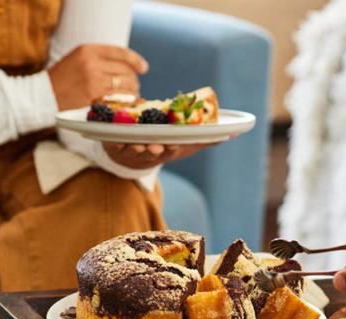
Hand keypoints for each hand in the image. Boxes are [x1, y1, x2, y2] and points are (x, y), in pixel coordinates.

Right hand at [49, 44, 147, 110]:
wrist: (44, 94)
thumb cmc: (63, 78)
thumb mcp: (78, 58)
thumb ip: (99, 58)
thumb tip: (128, 64)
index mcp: (88, 50)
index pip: (120, 52)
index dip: (136, 60)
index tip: (144, 68)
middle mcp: (91, 62)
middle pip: (125, 70)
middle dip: (134, 80)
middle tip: (134, 86)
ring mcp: (93, 80)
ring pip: (125, 85)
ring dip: (133, 91)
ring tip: (132, 95)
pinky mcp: (94, 97)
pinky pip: (119, 98)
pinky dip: (128, 101)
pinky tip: (128, 103)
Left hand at [103, 142, 217, 169]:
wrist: (128, 157)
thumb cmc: (160, 149)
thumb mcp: (183, 145)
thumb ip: (204, 140)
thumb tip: (232, 134)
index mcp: (165, 151)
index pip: (170, 150)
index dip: (170, 148)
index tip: (172, 145)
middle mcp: (149, 153)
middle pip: (152, 152)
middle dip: (154, 150)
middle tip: (156, 147)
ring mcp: (131, 151)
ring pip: (134, 151)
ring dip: (136, 149)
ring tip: (137, 145)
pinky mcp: (114, 146)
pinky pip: (114, 145)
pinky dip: (115, 143)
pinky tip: (116, 140)